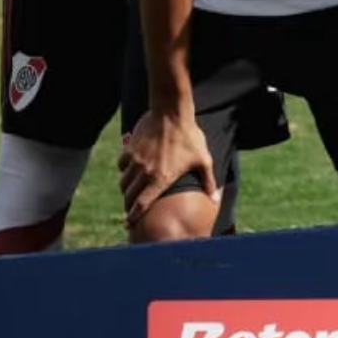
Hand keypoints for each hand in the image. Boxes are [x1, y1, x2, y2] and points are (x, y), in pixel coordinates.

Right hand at [117, 108, 214, 226]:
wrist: (172, 113)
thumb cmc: (190, 137)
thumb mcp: (203, 159)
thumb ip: (208, 181)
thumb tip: (215, 200)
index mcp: (161, 179)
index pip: (142, 204)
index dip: (134, 216)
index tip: (130, 223)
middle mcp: (145, 172)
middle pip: (129, 197)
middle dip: (128, 206)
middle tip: (130, 210)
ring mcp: (135, 161)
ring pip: (123, 183)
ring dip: (126, 190)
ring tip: (130, 192)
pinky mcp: (130, 149)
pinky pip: (121, 165)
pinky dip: (124, 170)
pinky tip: (130, 170)